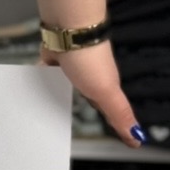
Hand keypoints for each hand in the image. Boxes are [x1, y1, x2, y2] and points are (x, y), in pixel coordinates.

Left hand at [32, 0, 145, 150]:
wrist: (69, 30)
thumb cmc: (90, 62)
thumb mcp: (107, 92)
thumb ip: (120, 114)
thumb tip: (139, 139)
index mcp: (103, 87)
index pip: (109, 111)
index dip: (113, 124)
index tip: (116, 138)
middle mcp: (88, 77)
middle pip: (86, 98)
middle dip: (83, 110)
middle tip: (71, 132)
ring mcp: (70, 67)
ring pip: (64, 87)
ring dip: (58, 98)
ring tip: (46, 118)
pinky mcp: (53, 59)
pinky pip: (47, 75)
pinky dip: (42, 82)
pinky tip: (30, 93)